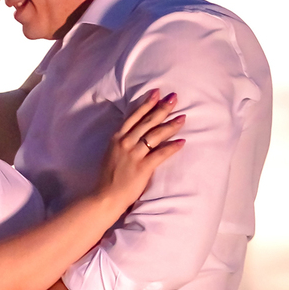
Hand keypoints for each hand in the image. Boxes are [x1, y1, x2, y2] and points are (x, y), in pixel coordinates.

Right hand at [96, 89, 184, 210]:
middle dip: (162, 108)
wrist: (105, 196)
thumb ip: (122, 141)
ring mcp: (134, 155)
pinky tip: (182, 142)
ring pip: (155, 135)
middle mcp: (125, 142)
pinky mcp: (143, 168)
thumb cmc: (109, 177)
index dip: (147, 104)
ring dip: (171, 125)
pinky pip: (161, 154)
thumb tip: (135, 132)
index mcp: (117, 137)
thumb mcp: (111, 152)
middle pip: (147, 122)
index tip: (157, 93)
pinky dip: (172, 147)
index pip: (134, 116)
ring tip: (183, 118)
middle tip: (174, 98)